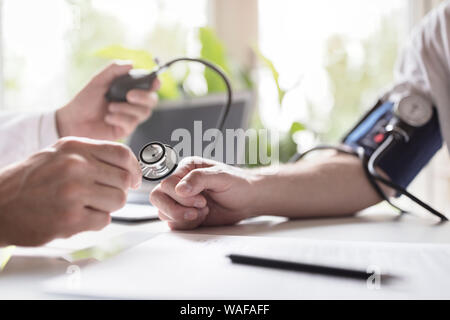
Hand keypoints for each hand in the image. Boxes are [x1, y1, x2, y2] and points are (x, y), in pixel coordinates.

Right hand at [0, 137, 141, 246]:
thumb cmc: (31, 180)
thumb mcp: (59, 154)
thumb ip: (92, 156)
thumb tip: (128, 166)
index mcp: (74, 147)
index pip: (123, 154)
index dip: (134, 169)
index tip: (134, 178)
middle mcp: (75, 166)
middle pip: (124, 180)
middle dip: (119, 190)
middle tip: (104, 195)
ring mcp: (73, 192)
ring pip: (118, 201)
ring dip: (107, 206)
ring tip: (86, 205)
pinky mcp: (70, 218)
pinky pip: (104, 220)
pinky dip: (95, 221)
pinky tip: (76, 216)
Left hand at [56, 63, 159, 140]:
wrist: (72, 120)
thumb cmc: (85, 101)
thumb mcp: (98, 80)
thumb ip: (114, 70)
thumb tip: (132, 64)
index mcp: (129, 90)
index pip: (149, 87)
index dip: (155, 83)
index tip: (155, 81)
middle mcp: (132, 104)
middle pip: (152, 101)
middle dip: (143, 97)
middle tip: (129, 95)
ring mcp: (130, 118)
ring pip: (143, 113)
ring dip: (126, 109)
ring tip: (110, 107)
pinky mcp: (125, 130)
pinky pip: (131, 124)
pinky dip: (119, 118)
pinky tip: (108, 118)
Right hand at [150, 157, 258, 229]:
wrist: (248, 200)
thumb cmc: (238, 184)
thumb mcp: (221, 176)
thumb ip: (199, 179)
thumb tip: (180, 189)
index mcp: (186, 168)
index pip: (166, 183)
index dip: (180, 196)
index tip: (200, 200)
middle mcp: (180, 183)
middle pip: (158, 197)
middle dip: (176, 208)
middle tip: (198, 210)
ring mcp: (181, 201)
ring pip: (163, 212)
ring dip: (183, 217)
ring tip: (203, 212)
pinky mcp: (185, 215)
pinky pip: (173, 223)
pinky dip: (187, 224)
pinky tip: (202, 218)